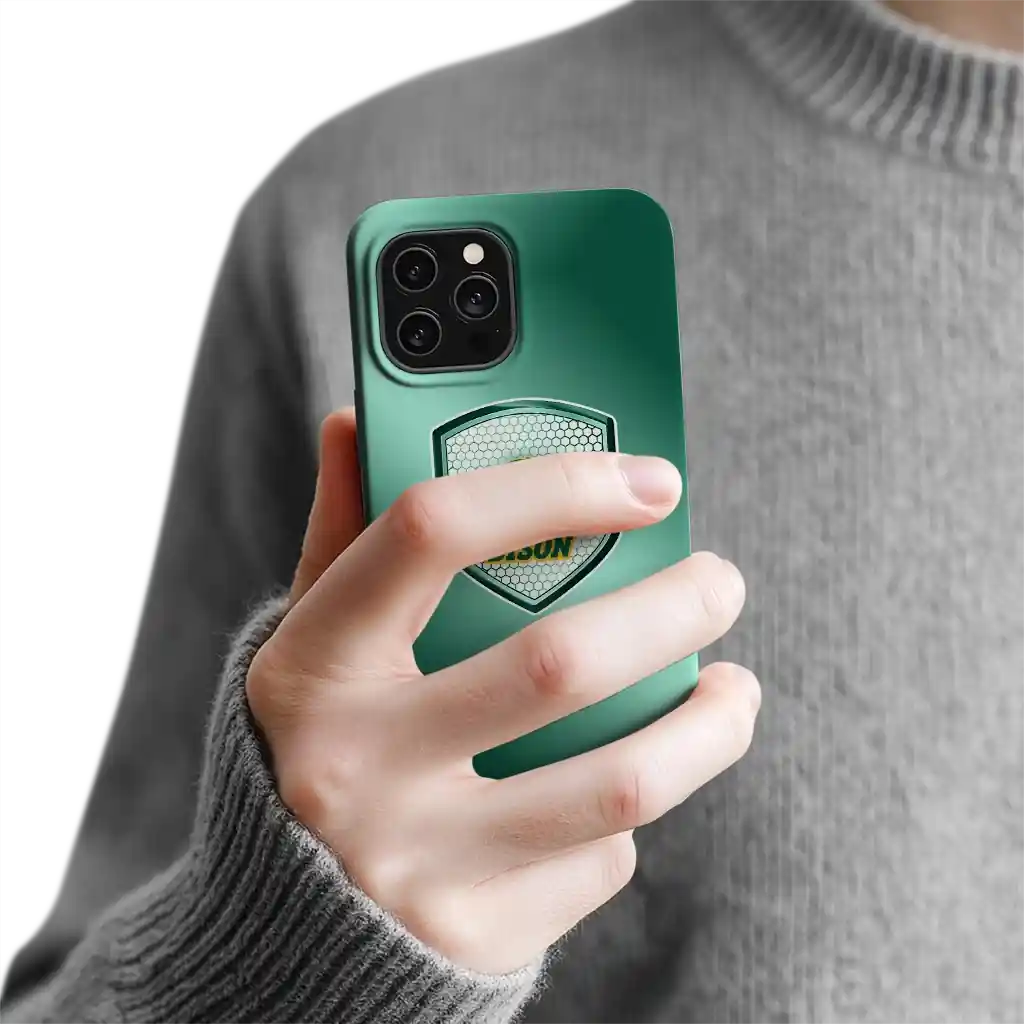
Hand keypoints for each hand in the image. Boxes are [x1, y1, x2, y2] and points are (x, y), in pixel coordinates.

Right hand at [246, 408, 759, 974]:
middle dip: (675, 607)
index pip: (430, 531)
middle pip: (557, 662)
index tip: (648, 481)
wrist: (287, 927)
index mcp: (313, 664)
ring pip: (618, 783)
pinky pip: (600, 860)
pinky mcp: (474, 937)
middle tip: (720, 581)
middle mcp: (352, 767)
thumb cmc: (320, 745)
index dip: (552, 486)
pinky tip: (617, 790)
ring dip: (709, 725)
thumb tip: (355, 424)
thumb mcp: (313, 641)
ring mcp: (414, 865)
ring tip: (734, 690)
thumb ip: (342, 537)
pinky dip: (627, 817)